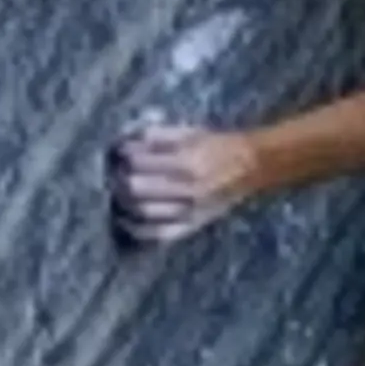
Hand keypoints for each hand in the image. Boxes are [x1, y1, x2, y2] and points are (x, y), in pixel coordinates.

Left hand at [111, 118, 258, 245]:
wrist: (250, 166)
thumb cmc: (216, 145)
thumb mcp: (189, 132)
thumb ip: (157, 136)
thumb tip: (126, 143)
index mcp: (186, 159)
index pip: (137, 161)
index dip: (122, 157)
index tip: (117, 154)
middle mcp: (186, 187)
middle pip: (135, 188)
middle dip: (118, 180)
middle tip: (114, 174)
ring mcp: (188, 210)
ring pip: (141, 211)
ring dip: (123, 203)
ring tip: (119, 194)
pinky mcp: (191, 225)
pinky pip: (157, 234)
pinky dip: (137, 229)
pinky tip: (126, 220)